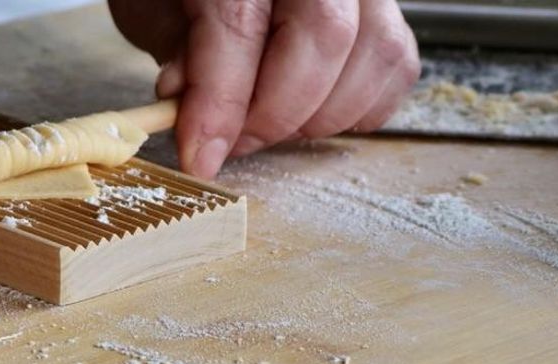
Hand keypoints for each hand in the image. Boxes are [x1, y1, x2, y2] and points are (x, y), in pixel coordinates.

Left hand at [109, 0, 420, 178]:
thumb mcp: (159, 12)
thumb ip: (182, 55)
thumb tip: (195, 113)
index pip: (239, 23)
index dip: (221, 99)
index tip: (202, 155)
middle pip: (324, 34)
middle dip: (278, 111)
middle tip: (239, 142)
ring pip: (375, 53)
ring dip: (322, 114)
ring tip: (273, 124)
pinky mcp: (390, 14)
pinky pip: (398, 67)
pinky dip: (360, 107)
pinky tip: (316, 111)